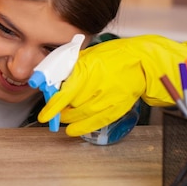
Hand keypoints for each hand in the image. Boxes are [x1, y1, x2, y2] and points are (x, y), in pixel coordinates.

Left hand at [38, 35, 186, 135]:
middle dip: (60, 109)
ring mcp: (107, 100)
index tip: (44, 115)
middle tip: (55, 109)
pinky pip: (95, 123)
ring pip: (81, 115)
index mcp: (87, 71)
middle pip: (71, 106)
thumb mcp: (88, 56)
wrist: (142, 62)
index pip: (64, 94)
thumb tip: (55, 81)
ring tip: (64, 116)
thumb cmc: (115, 55)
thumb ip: (72, 69)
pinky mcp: (116, 108)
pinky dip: (82, 128)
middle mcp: (96, 87)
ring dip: (68, 118)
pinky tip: (72, 130)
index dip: (52, 107)